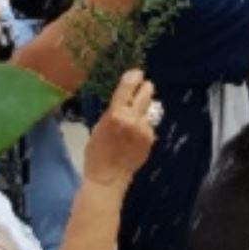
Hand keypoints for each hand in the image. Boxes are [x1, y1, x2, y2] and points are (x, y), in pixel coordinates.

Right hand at [82, 70, 157, 186]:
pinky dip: (144, 125)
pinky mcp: (151, 138)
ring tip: (135, 117)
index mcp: (115, 114)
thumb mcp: (100, 127)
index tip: (137, 72)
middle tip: (144, 87)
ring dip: (144, 109)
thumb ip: (113, 111)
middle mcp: (132, 119)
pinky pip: (149, 125)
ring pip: (149, 109)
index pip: (127, 89)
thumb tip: (125, 99)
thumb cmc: (97, 152)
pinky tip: (135, 135)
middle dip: (145, 89)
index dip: (133, 78)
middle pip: (146, 94)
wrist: (108, 177)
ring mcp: (144, 128)